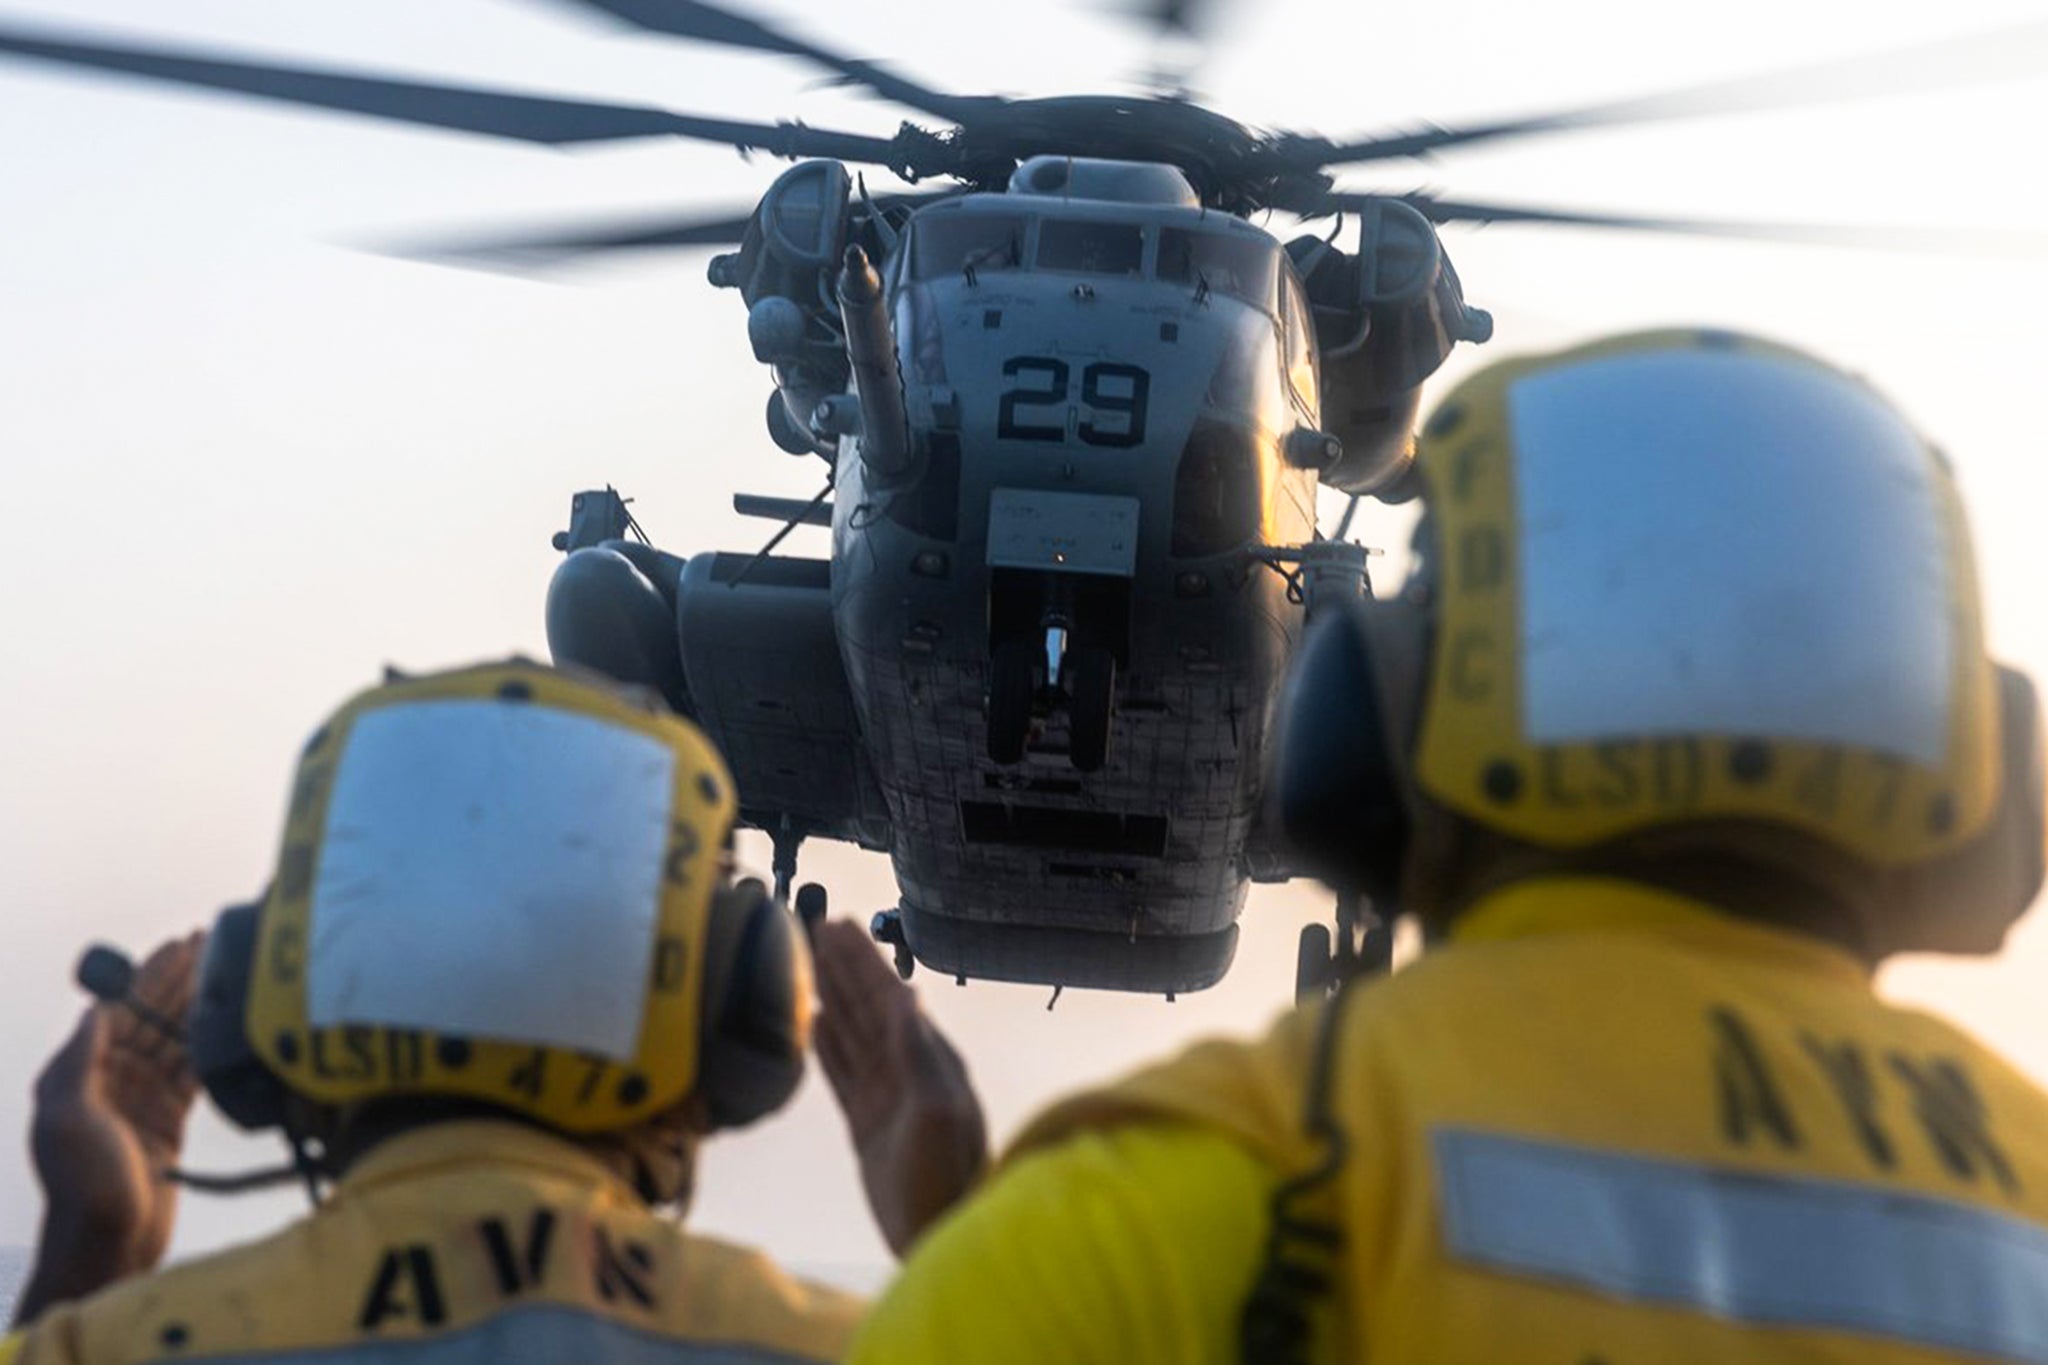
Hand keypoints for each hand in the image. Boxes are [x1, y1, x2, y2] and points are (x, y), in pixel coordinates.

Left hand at [16, 932, 203, 1322]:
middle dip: (178, 981)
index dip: (149, 975)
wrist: (108, 1243)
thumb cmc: (81, 1185)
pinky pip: (191, 1073)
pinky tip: (227, 1024)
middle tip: (211, 945)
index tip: (178, 946)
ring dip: (197, 1007)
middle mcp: (108, 1081)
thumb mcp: (67, 1117)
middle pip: (150, 1018)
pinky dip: (208, 1047)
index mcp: (79, 1074)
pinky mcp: (167, 1120)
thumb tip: (97, 1009)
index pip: (119, 1010)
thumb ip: (80, 1059)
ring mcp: (140, 1100)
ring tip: (227, 974)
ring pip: (174, 1040)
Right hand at [811, 920, 987, 1257]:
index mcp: (931, 1062)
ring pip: (853, 1034)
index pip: (891, 998)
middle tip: (815, 927)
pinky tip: (815, 1022)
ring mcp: (886, 1097)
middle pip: (868, 1007)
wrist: (937, 1239)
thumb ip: (919, 1054)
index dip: (864, 961)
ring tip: (808, 963)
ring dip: (832, 996)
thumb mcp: (937, 1113)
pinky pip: (843, 1072)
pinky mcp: (866, 1125)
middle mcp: (909, 1071)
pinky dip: (828, 1044)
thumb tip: (907, 996)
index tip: (841, 926)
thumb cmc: (946, 1180)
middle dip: (844, 968)